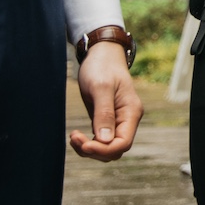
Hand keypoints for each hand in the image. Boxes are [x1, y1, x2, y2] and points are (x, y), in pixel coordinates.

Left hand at [70, 41, 141, 160]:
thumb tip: (105, 141)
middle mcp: (127, 120)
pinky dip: (87, 143)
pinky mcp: (106, 121)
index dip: (104, 149)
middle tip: (74, 137)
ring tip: (73, 137)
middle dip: (94, 150)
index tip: (83, 143)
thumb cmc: (102, 67)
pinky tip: (76, 136)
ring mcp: (117, 121)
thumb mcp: (101, 88)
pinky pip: (101, 141)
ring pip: (107, 149)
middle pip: (115, 150)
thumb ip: (104, 114)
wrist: (101, 54)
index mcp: (131, 112)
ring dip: (89, 149)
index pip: (123, 143)